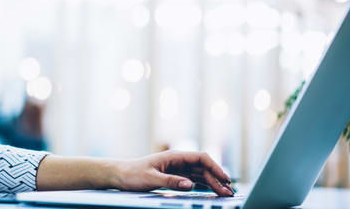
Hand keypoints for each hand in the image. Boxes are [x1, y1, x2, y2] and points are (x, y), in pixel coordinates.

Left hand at [114, 151, 233, 196]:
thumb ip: (171, 181)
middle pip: (204, 167)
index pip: (201, 158)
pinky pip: (194, 180)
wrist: (120, 175)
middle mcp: (178, 161)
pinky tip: (212, 191)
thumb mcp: (151, 178)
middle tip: (228, 192)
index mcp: (174, 156)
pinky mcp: (175, 176)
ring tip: (224, 193)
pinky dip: (204, 186)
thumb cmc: (133, 174)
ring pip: (201, 174)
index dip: (215, 167)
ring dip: (213, 183)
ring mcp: (178, 168)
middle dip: (217, 178)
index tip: (224, 178)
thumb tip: (190, 184)